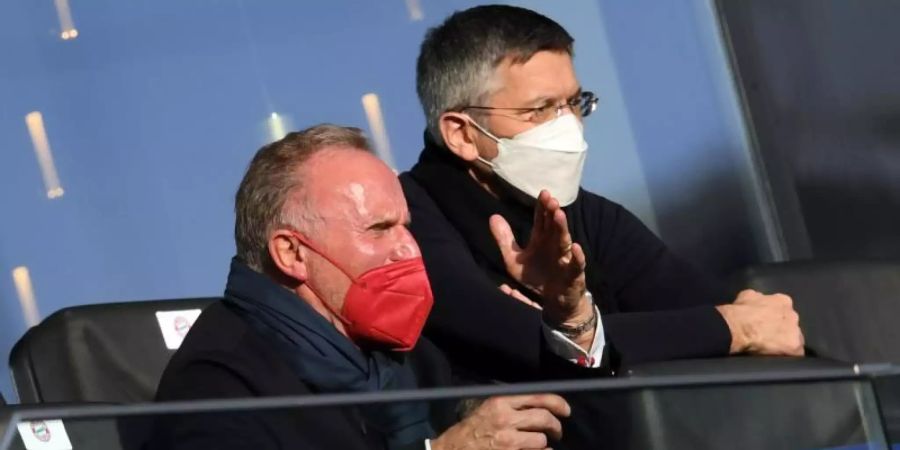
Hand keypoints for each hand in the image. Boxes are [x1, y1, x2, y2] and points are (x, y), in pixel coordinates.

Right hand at [430, 394, 570, 449]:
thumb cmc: (472, 430)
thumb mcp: (489, 408)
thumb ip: (513, 405)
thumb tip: (541, 406)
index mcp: (501, 403)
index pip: (538, 398)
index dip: (558, 403)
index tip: (566, 411)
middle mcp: (505, 420)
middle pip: (544, 419)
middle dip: (556, 427)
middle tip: (557, 432)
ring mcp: (508, 442)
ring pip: (542, 441)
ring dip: (545, 445)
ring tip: (540, 445)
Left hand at [490, 190, 590, 326]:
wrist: (553, 301)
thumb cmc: (536, 278)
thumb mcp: (514, 260)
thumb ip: (504, 240)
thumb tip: (493, 216)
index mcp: (542, 240)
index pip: (542, 219)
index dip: (542, 207)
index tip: (543, 193)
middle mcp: (555, 245)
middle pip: (554, 226)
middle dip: (553, 213)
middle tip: (551, 199)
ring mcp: (565, 259)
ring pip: (564, 241)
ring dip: (562, 228)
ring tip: (559, 214)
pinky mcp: (573, 274)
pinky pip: (577, 265)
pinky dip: (578, 257)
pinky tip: (576, 248)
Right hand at [716, 290, 804, 355]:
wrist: (735, 329)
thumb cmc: (738, 314)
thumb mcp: (745, 296)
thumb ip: (759, 298)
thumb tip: (759, 300)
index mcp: (783, 301)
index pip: (784, 310)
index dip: (775, 317)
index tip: (768, 322)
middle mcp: (793, 315)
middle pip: (791, 325)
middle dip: (782, 330)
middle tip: (768, 336)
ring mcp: (795, 332)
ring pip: (794, 339)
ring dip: (784, 343)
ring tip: (770, 348)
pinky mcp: (794, 347)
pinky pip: (794, 353)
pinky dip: (786, 355)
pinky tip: (774, 356)